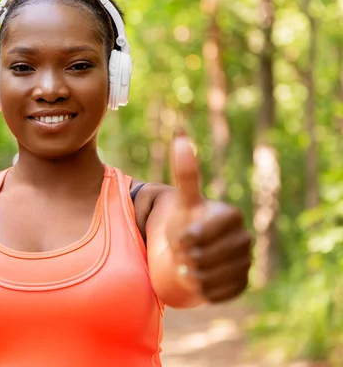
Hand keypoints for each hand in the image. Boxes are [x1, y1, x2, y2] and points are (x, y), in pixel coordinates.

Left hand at [166, 129, 251, 302]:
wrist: (190, 252)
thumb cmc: (184, 221)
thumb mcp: (182, 199)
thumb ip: (185, 171)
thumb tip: (180, 131)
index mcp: (231, 215)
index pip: (195, 236)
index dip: (180, 239)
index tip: (178, 236)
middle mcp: (244, 237)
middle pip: (200, 259)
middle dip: (183, 257)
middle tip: (182, 251)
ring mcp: (245, 262)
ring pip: (206, 278)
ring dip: (190, 274)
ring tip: (188, 264)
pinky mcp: (242, 284)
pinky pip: (214, 294)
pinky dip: (200, 290)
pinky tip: (199, 278)